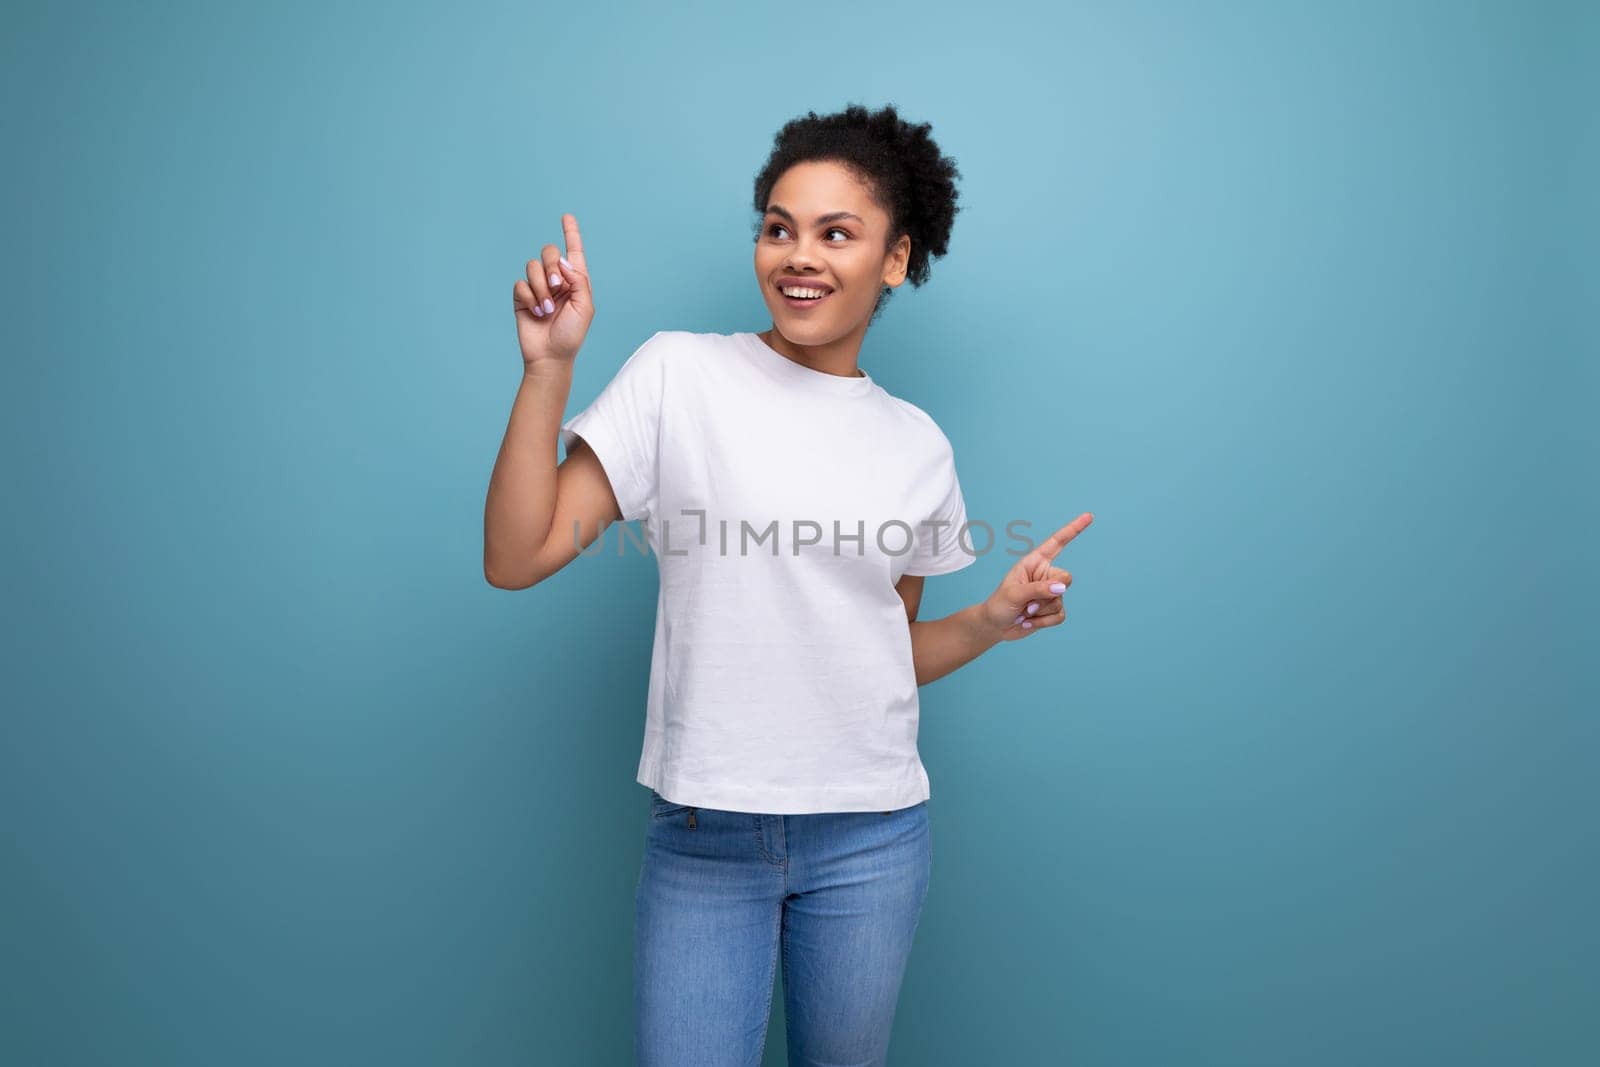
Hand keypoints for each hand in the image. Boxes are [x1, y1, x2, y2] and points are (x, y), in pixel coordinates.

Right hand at [513, 213, 594, 368]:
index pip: (573, 252)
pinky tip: (535, 312)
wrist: (550, 356)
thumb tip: (562, 262)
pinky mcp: (522, 297)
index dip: (571, 233)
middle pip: (549, 252)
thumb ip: (578, 280)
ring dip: (541, 288)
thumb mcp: (585, 307)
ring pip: (532, 266)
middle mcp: (556, 281)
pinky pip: (521, 283)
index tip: (567, 216)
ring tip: (546, 309)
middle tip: (557, 286)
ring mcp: (538, 288)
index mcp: (575, 281)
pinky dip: (529, 297)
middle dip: (551, 266)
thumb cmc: (571, 335)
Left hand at [978, 512, 1092, 641]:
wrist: (995, 627)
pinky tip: (1029, 622)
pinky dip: (1044, 622)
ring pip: (1061, 600)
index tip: (1089, 516)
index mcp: (1034, 562)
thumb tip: (1062, 587)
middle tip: (1027, 604)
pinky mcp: (1052, 609)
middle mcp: (1044, 574)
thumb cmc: (999, 605)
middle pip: (1066, 578)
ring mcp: (1050, 592)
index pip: (1057, 542)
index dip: (1073, 529)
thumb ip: (1038, 588)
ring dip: (1041, 611)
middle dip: (1049, 593)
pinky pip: (1060, 615)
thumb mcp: (1014, 593)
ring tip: (1024, 612)